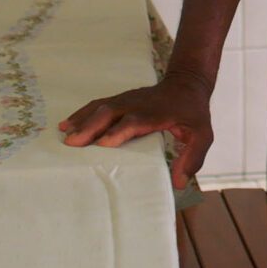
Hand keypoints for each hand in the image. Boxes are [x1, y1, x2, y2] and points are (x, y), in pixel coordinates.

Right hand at [59, 73, 213, 189]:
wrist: (187, 84)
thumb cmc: (193, 113)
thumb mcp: (203, 136)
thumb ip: (193, 158)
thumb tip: (178, 183)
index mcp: (157, 113)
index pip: (136, 120)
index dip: (120, 131)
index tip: (103, 144)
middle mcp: (138, 103)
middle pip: (111, 112)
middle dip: (91, 126)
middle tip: (71, 143)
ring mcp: (127, 99)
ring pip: (101, 106)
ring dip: (82, 120)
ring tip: (64, 135)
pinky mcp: (120, 99)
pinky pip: (97, 105)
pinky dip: (81, 113)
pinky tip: (66, 124)